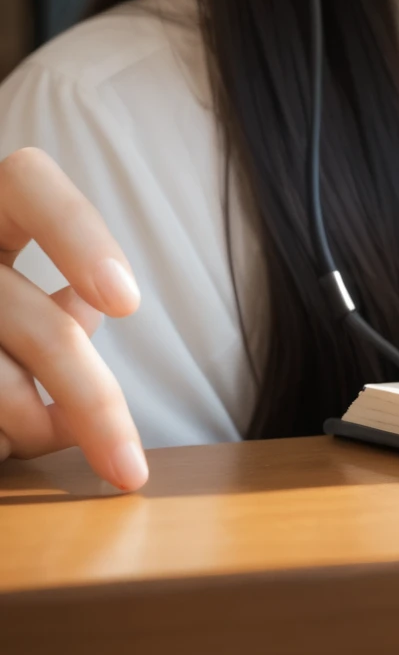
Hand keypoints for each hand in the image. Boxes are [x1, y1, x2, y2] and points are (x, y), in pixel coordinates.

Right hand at [0, 146, 147, 489]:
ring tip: (40, 430)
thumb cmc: (0, 306)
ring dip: (33, 429)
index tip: (126, 304)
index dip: (80, 236)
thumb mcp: (12, 279)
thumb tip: (87, 311)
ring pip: (0, 386)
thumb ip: (52, 291)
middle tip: (130, 470)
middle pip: (40, 326)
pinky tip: (4, 434)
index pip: (28, 183)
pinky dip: (0, 441)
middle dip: (92, 403)